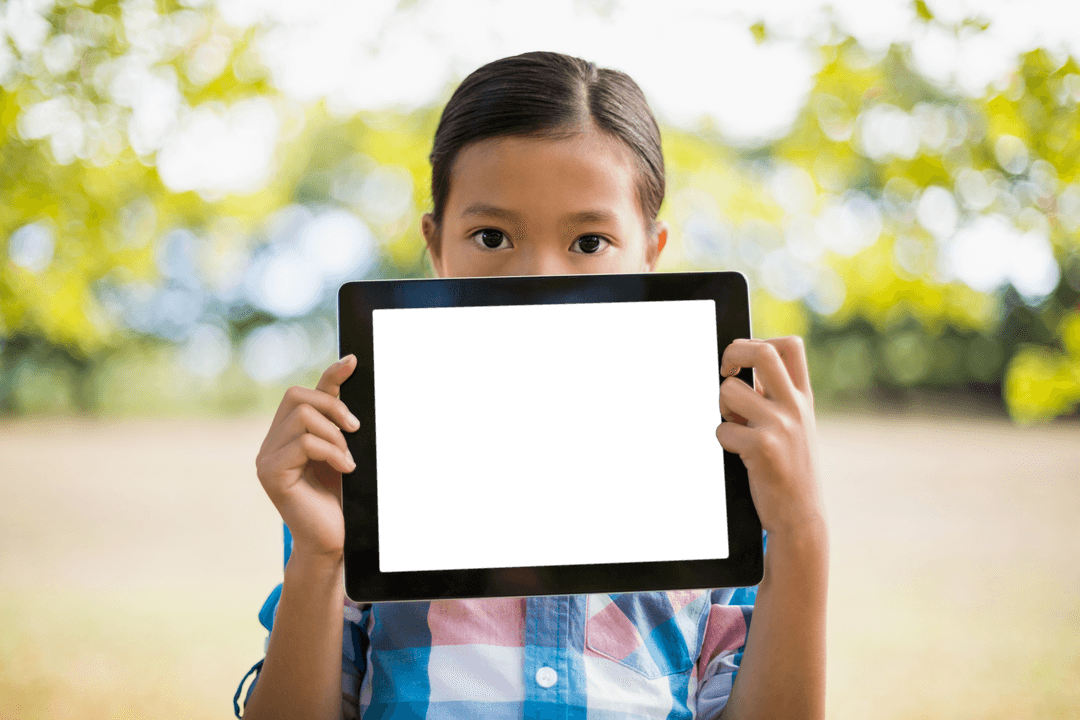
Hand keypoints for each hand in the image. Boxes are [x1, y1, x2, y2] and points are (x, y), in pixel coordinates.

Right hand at [254, 355, 360, 558]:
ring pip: (302, 417)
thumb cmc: (341, 497)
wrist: (335, 539)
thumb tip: (349, 366)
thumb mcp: (343, 448)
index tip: (354, 362)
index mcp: (285, 434)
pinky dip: (332, 452)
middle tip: (356, 431)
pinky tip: (345, 469)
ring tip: (348, 460)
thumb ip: (340, 416)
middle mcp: (269, 443)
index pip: (302, 392)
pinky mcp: (270, 474)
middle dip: (333, 407)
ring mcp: (265, 458)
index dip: (329, 376)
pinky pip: (304, 443)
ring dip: (335, 435)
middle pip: (297, 396)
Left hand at [715, 337, 823, 537]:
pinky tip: (738, 454)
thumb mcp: (792, 427)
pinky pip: (723, 430)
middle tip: (724, 373)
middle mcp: (795, 406)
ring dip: (721, 407)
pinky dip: (722, 440)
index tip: (742, 362)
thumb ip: (770, 399)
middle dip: (733, 353)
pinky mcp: (764, 448)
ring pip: (729, 391)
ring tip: (733, 427)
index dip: (759, 341)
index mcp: (803, 397)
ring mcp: (781, 426)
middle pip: (762, 352)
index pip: (791, 345)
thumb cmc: (788, 469)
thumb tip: (732, 372)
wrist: (801, 517)